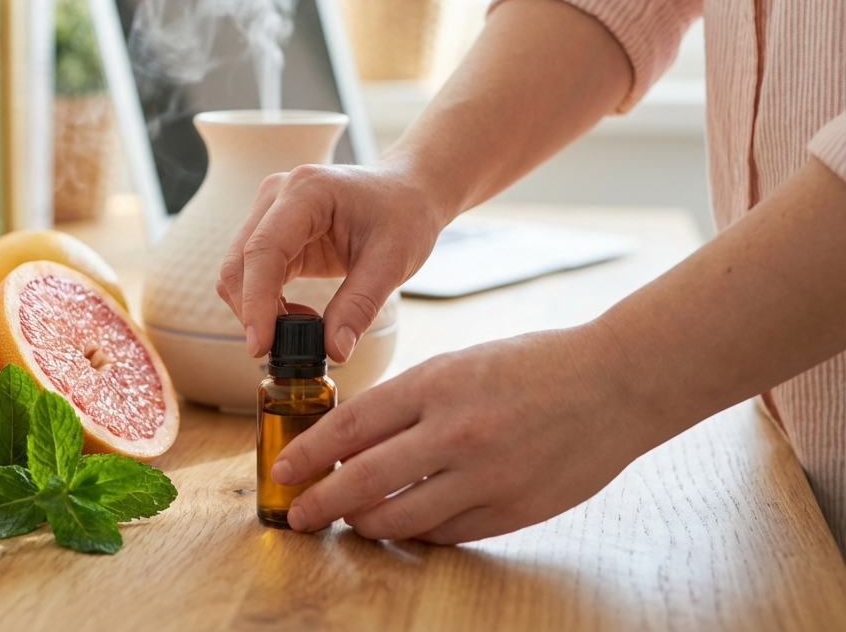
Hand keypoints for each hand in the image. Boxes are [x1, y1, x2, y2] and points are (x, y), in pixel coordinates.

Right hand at [215, 159, 449, 361]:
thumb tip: (334, 352)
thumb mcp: (392, 262)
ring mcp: (269, 211)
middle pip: (240, 262)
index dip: (256, 302)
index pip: (264, 250)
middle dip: (252, 311)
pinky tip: (298, 314)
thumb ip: (360, 306)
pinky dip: (266, 302)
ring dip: (257, 308)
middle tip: (283, 351)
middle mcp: (277, 195)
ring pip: (239, 270)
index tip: (260, 346)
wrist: (408, 191)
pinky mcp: (272, 231)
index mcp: (306, 191)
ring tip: (303, 328)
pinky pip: (252, 273)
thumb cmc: (404, 215)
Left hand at [273, 323, 661, 542]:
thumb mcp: (459, 365)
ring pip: (402, 517)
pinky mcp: (515, 509)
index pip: (351, 426)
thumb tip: (351, 441)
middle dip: (321, 502)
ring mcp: (487, 475)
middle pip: (364, 479)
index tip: (283, 469)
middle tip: (296, 514)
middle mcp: (456, 432)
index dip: (309, 453)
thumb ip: (408, 402)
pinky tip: (403, 526)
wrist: (615, 383)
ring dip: (365, 523)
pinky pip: (447, 533)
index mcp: (436, 385)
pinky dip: (417, 532)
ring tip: (350, 521)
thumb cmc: (532, 366)